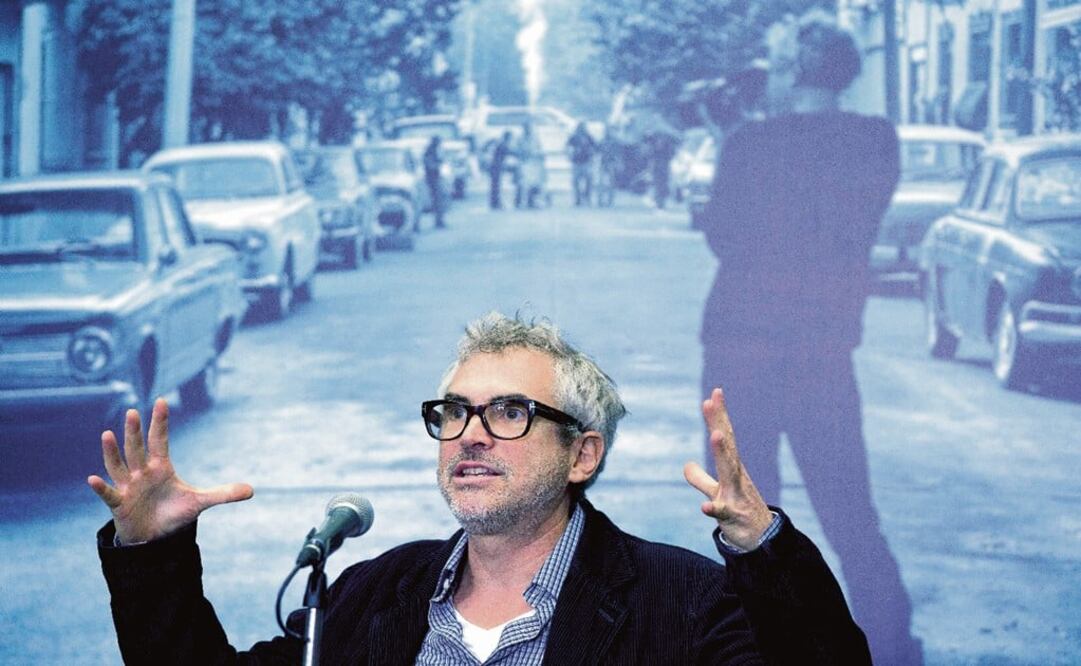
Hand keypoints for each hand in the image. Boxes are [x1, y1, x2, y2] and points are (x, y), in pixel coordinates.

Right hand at [87, 398, 252, 543]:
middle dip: (136, 431)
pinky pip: (109, 495)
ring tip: (107, 434)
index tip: (161, 401)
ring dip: (112, 452)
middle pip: (138, 448)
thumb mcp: (199, 502)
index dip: (160, 422)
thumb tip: (252, 490)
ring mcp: (128, 487)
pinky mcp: (119, 504)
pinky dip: (101, 488)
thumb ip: (223, 494)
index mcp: (161, 467)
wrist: (154, 536)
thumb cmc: (173, 513)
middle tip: (134, 411)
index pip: (160, 440)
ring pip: (119, 466)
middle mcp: (142, 473)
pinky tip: (92, 479)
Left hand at [684, 388, 773, 550]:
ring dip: (723, 452)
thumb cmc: (740, 513)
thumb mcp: (717, 493)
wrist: (763, 542)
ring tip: (715, 434)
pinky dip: (714, 509)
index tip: (714, 393)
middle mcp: (736, 477)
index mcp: (732, 469)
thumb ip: (701, 479)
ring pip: (729, 472)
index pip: (724, 437)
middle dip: (719, 423)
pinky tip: (704, 507)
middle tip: (711, 401)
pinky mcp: (734, 517)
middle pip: (727, 446)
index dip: (718, 416)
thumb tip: (687, 465)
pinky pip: (723, 512)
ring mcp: (736, 495)